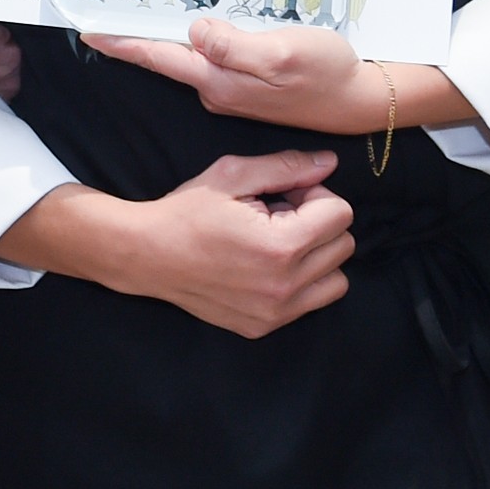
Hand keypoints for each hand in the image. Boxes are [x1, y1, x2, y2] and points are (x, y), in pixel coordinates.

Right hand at [0, 150, 356, 338]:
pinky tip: (267, 266)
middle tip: (280, 215)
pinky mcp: (264, 326)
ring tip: (280, 243)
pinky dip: (301, 283)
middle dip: (318, 223)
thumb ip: (286, 167)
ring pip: (336, 281)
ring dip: (318, 257)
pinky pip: (310, 303)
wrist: (146, 255)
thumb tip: (329, 162)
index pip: (341, 214)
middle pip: (343, 246)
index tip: (285, 195)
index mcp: (280, 245)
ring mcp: (275, 312)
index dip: (315, 195)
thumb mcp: (232, 175)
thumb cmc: (186, 211)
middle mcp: (284, 285)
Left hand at [88, 18, 468, 136]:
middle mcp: (218, 88)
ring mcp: (232, 89)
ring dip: (176, 33)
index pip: (160, 57)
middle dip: (141, 33)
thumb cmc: (326, 72)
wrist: (360, 100)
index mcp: (219, 80)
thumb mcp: (281, 52)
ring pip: (193, 54)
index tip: (88, 33)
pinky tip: (207, 23)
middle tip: (112, 5)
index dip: (124, 44)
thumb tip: (194, 31)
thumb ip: (234, 46)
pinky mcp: (248, 85)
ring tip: (153, 5)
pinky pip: (216, 57)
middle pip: (170, 55)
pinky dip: (206, 40)